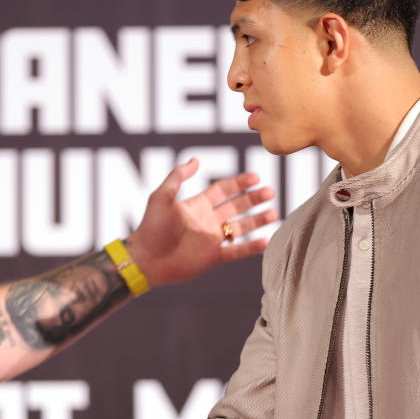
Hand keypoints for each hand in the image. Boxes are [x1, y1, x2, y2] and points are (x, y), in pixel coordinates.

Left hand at [127, 158, 277, 286]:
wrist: (146, 258)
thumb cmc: (150, 227)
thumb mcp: (162, 196)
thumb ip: (178, 176)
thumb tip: (196, 159)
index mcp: (197, 206)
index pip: (223, 190)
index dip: (239, 183)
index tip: (256, 177)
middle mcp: (208, 221)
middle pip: (236, 207)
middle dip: (253, 199)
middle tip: (270, 192)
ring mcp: (212, 239)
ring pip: (241, 228)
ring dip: (257, 220)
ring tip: (274, 213)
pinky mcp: (213, 257)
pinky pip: (236, 251)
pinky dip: (251, 247)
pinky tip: (265, 240)